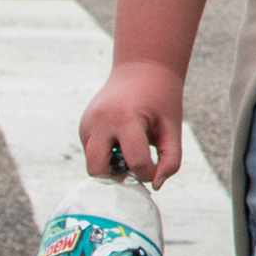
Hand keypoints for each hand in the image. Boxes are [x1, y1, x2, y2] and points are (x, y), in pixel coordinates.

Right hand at [78, 59, 186, 183]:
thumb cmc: (161, 100)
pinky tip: (121, 138)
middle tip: (134, 165)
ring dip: (110, 165)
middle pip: (98, 170)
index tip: (156, 168)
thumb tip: (155, 186)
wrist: (142, 69)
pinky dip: (106, 154)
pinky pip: (91, 152)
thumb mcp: (173, 127)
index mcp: (126, 119)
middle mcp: (100, 121)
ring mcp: (87, 123)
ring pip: (92, 163)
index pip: (135, 162)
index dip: (148, 173)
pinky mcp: (82, 126)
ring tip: (130, 147)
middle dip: (116, 176)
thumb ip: (171, 159)